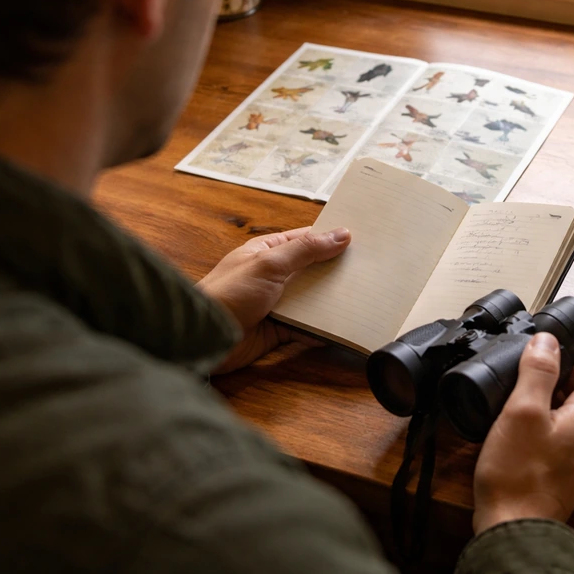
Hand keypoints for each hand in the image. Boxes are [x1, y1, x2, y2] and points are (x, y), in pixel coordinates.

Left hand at [197, 226, 349, 373]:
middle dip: (336, 272)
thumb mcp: (270, 264)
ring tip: (362, 297)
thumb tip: (341, 234)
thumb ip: (306, 250)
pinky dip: (321, 327)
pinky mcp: (279, 329)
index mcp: (267, 252)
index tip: (359, 240)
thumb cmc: (228, 294)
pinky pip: (306, 326)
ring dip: (331, 300)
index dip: (330, 239)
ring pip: (312, 299)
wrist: (205, 339)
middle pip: (312, 270)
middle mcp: (273, 276)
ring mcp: (276, 303)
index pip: (305, 240)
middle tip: (368, 271)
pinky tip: (341, 325)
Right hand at [471, 333, 573, 533]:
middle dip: (569, 369)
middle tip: (539, 360)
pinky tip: (525, 422)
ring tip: (526, 390)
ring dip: (558, 394)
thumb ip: (537, 371)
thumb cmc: (518, 477)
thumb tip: (548, 341)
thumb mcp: (522, 411)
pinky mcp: (570, 470)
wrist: (515, 529)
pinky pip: (569, 432)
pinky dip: (553, 417)